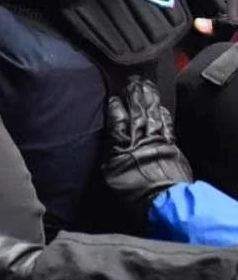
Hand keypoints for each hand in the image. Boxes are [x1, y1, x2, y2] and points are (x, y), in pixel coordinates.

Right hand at [102, 76, 192, 214]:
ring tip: (146, 86)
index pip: (117, 114)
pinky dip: (164, 113)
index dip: (115, 104)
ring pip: (153, 112)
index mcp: (121, 139)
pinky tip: (161, 107)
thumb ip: (108, 147)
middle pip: (137, 108)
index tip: (113, 96)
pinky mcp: (171, 144)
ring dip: (149, 98)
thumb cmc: (130, 187)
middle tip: (131, 81)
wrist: (161, 199)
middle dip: (134, 94)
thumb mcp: (108, 169)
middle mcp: (140, 134)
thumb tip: (107, 133)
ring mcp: (158, 138)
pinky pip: (167, 123)